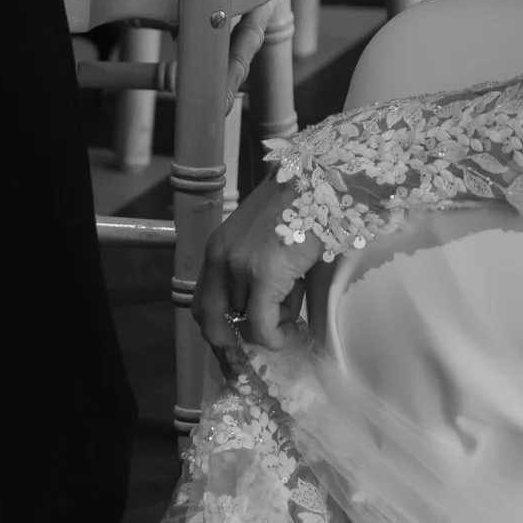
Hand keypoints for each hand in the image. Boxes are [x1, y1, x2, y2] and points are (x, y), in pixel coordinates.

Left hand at [198, 164, 334, 355]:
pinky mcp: (264, 274)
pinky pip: (262, 324)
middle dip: (233, 339)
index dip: (218, 327)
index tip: (241, 336)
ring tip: (290, 312)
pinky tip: (287, 333)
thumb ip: (255, 274)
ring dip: (267, 328)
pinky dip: (273, 338)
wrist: (319, 182)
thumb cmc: (299, 208)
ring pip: (243, 322)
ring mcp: (240, 266)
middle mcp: (220, 258)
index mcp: (218, 248)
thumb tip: (264, 317)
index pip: (203, 302)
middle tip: (261, 338)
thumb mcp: (265, 241)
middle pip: (210, 319)